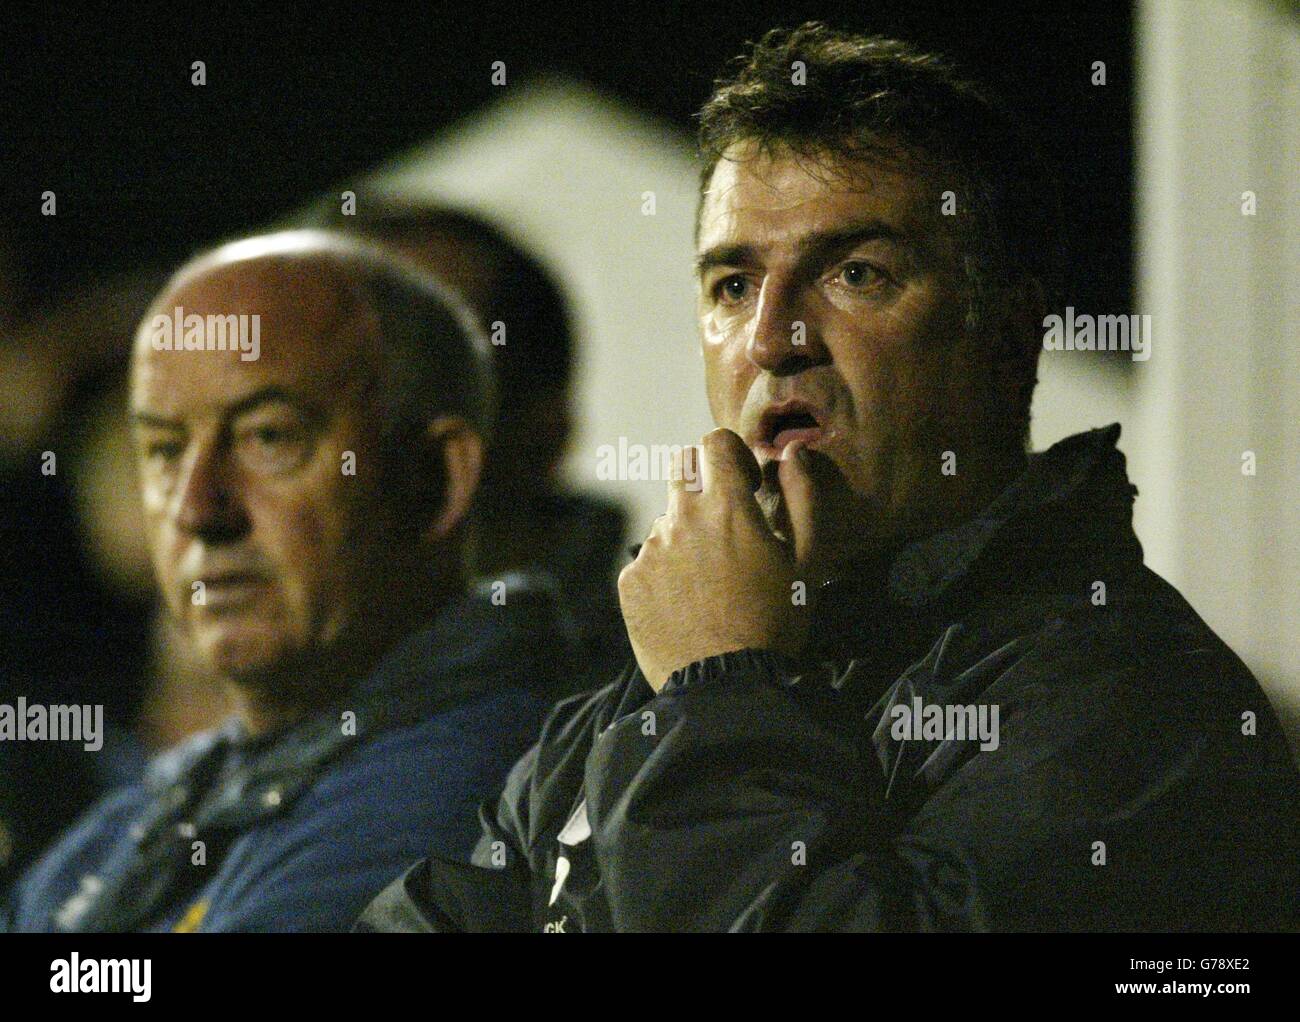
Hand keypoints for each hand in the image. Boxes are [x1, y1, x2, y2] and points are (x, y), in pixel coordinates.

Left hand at [617, 428, 824, 691]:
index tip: (746, 486)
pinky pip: (647, 561)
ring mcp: (649, 550)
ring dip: (686, 536)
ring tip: (710, 584)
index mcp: (726, 507)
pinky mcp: (629, 581)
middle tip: (727, 529)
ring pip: (666, 521)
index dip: (732, 457)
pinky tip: (687, 606)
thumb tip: (792, 454)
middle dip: (705, 487)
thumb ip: (803, 498)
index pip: (713, 443)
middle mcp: (680, 518)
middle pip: (682, 471)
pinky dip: (665, 573)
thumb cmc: (775, 623)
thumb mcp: (806, 562)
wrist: (725, 687)